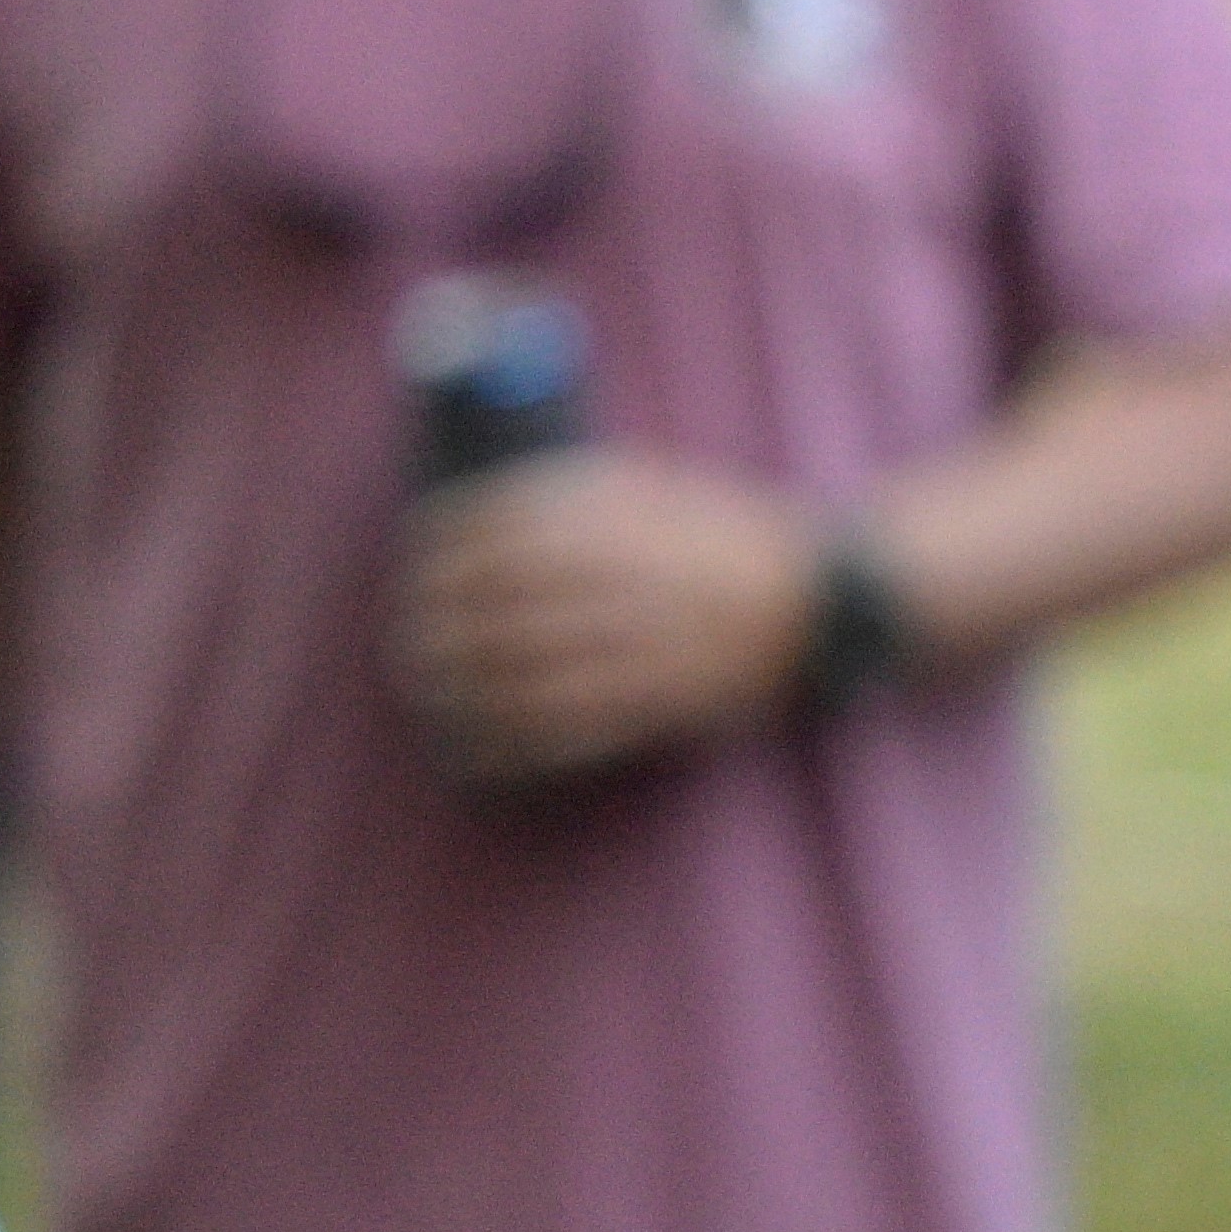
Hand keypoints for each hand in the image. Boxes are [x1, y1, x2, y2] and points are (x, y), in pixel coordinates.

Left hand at [398, 451, 818, 785]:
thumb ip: (570, 493)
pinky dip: (516, 741)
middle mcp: (625, 578)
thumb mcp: (651, 485)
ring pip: (526, 671)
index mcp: (617, 517)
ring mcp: (644, 644)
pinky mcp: (664, 701)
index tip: (413, 564)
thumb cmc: (725, 536)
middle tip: (406, 640)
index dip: (442, 549)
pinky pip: (574, 728)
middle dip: (437, 624)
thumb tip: (470, 517)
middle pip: (499, 604)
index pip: (498, 529)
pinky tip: (478, 746)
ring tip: (427, 693)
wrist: (823, 599)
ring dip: (464, 687)